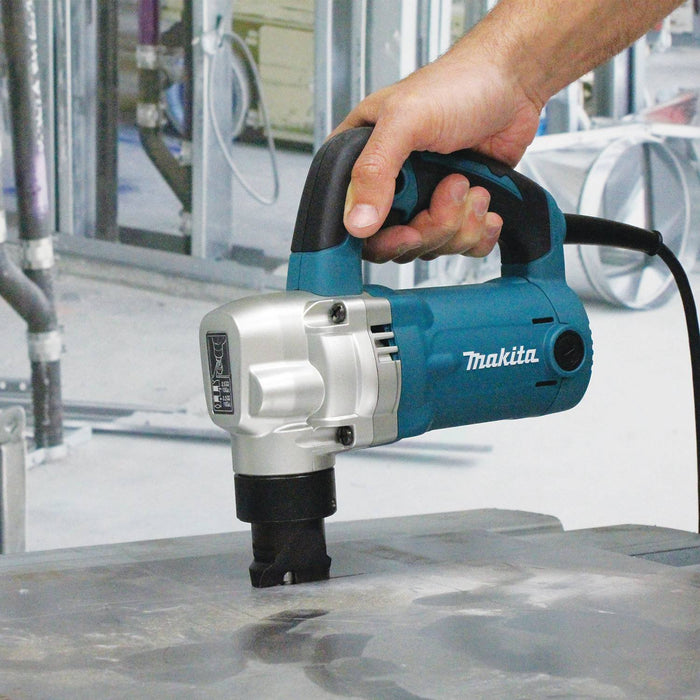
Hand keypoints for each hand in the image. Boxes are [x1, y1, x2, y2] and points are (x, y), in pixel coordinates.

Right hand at [332, 30, 542, 262]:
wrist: (513, 82)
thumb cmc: (458, 85)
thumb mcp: (405, 121)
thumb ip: (373, 171)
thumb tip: (357, 222)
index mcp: (362, 163)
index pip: (352, 223)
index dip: (379, 237)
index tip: (407, 230)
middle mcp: (390, 187)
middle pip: (395, 243)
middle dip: (431, 227)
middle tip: (451, 188)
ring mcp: (423, 202)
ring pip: (431, 247)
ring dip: (460, 224)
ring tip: (472, 184)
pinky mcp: (456, 211)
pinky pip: (461, 247)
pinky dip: (478, 233)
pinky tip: (485, 204)